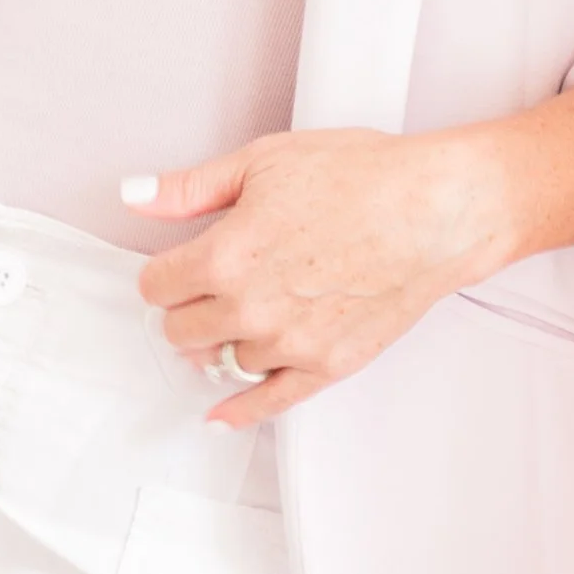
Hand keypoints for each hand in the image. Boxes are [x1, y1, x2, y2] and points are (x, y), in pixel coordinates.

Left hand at [132, 126, 513, 427]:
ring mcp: (288, 344)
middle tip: (207, 286)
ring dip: (222, 341)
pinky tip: (222, 412)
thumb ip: (190, 188)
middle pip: (181, 330)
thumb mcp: (264, 161)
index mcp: (225, 256)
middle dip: (187, 307)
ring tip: (244, 312)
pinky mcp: (325, 367)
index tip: (175, 266)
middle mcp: (250, 308)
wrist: (435, 210)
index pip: (155, 287)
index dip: (163, 272)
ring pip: (220, 362)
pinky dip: (238, 410)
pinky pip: (267, 403)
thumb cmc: (364, 178)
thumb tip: (137, 195)